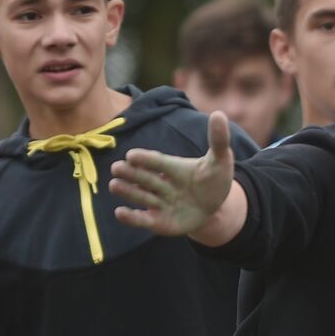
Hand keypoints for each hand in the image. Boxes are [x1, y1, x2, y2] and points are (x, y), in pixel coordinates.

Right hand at [111, 110, 235, 237]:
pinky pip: (143, 220)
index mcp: (174, 168)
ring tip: (114, 184)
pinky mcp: (158, 222)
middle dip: (132, 173)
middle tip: (116, 168)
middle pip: (145, 178)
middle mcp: (162, 184)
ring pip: (142, 197)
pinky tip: (119, 212)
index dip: (146, 159)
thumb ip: (218, 140)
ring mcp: (159, 203)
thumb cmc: (214, 180)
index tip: (132, 155)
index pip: (158, 162)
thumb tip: (219, 114)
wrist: (215, 208)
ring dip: (128, 191)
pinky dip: (132, 217)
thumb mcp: (220, 161)